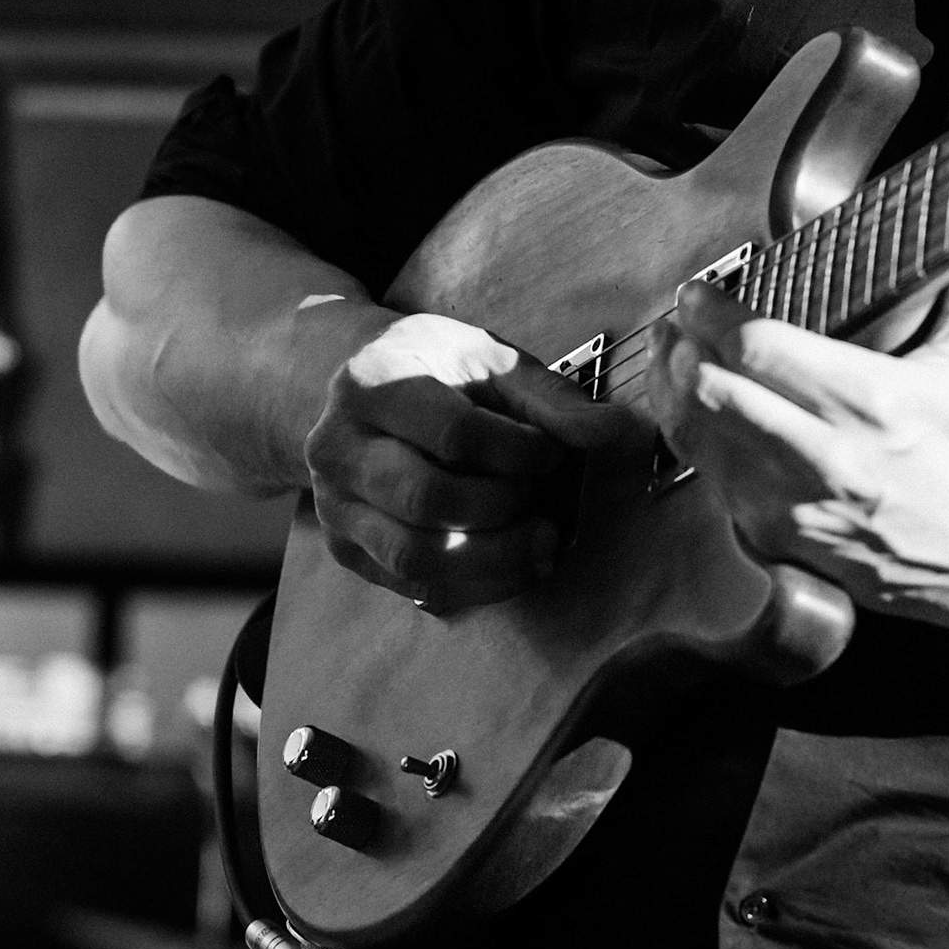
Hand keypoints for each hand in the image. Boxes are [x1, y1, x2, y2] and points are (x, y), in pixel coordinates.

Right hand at [306, 312, 633, 607]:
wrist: (359, 390)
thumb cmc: (437, 372)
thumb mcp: (490, 363)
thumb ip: (551, 399)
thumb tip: (615, 431)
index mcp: (370, 384)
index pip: (455, 434)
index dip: (519, 454)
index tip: (551, 454)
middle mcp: (336, 447)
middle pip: (429, 500)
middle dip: (506, 510)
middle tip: (547, 506)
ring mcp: (333, 504)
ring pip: (415, 556)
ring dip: (495, 561)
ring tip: (542, 543)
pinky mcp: (346, 548)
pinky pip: (414, 586)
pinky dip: (476, 585)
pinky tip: (515, 564)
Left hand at [647, 240, 948, 619]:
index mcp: (869, 402)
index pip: (757, 346)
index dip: (711, 312)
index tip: (698, 293)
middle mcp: (824, 457)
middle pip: (710, 391)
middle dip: (679, 347)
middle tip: (676, 323)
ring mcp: (792, 502)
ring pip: (696, 438)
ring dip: (671, 392)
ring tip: (669, 360)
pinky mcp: (775, 536)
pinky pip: (708, 479)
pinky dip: (693, 441)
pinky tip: (693, 415)